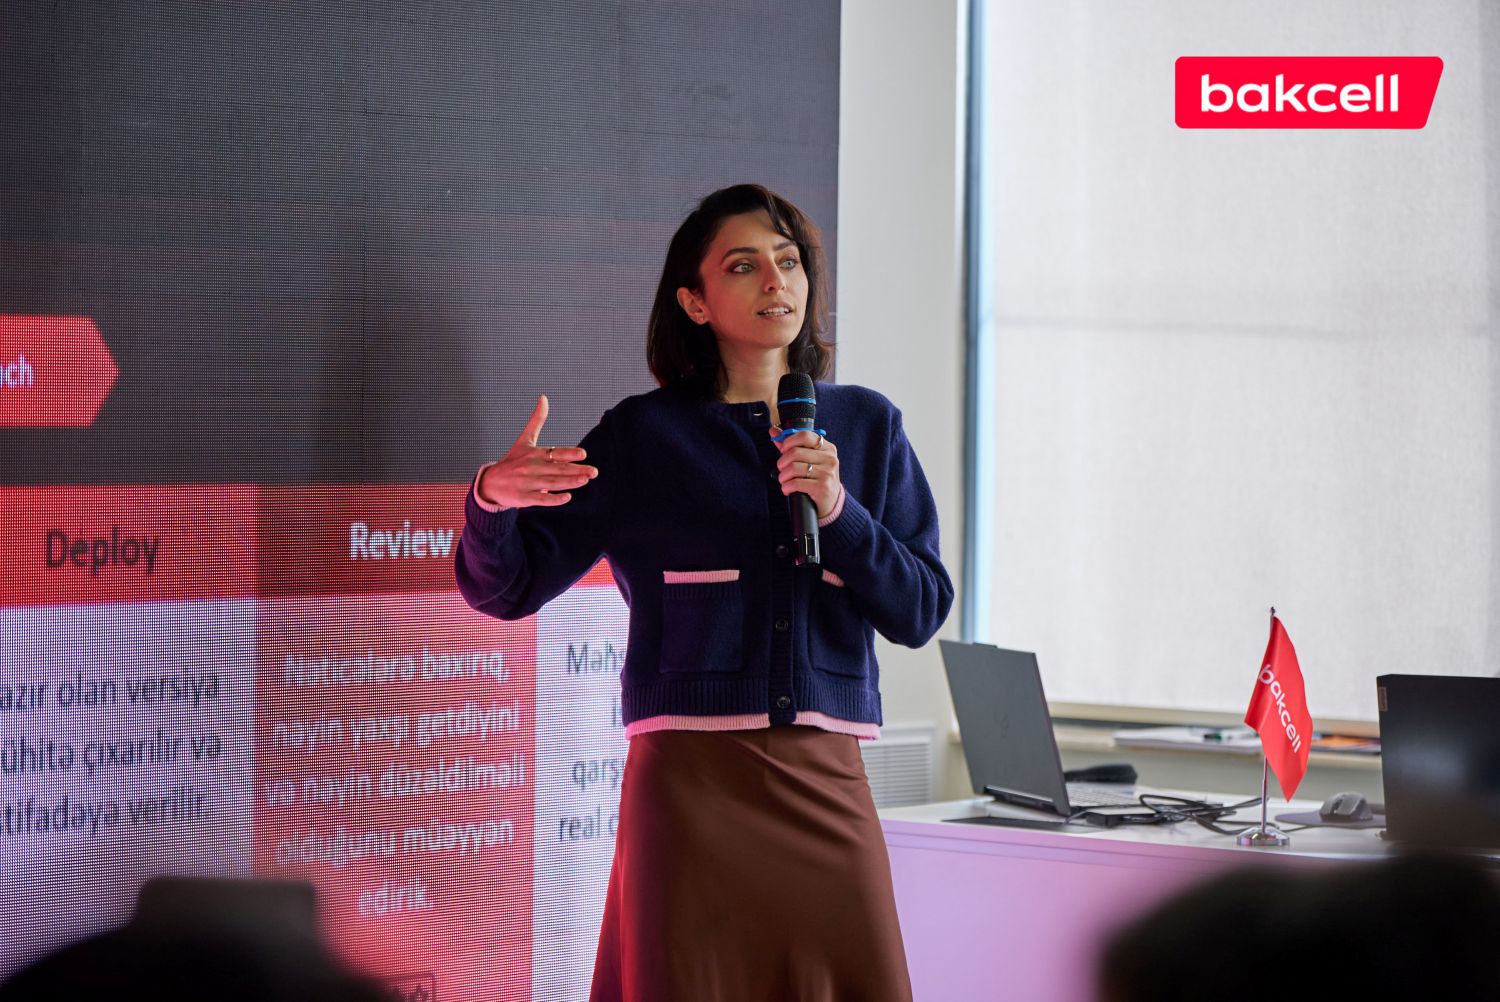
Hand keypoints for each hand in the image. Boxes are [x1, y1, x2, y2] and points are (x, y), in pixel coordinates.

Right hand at [478, 394, 597, 507]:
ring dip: (568, 482)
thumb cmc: (511, 461)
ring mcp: (527, 483)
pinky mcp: (523, 497)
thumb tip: (544, 397)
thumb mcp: (524, 440)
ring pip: (551, 483)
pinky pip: (540, 499)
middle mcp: (531, 467)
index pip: (554, 452)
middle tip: (594, 472)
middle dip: (576, 470)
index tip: (583, 454)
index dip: (569, 453)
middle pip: (557, 469)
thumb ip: (536, 420)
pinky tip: (567, 497)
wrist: (489, 482)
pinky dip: (553, 499)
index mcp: (534, 453)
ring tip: (584, 481)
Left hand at [770, 427, 839, 519]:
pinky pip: (795, 483)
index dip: (789, 441)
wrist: (831, 502)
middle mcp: (830, 458)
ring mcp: (827, 473)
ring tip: (784, 481)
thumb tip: (774, 431)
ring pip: (793, 468)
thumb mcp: (809, 460)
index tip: (783, 450)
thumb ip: (792, 445)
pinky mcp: (822, 487)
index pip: (805, 435)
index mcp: (827, 448)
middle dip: (782, 462)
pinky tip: (788, 489)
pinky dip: (786, 487)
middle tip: (782, 469)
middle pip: (795, 452)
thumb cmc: (817, 478)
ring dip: (783, 477)